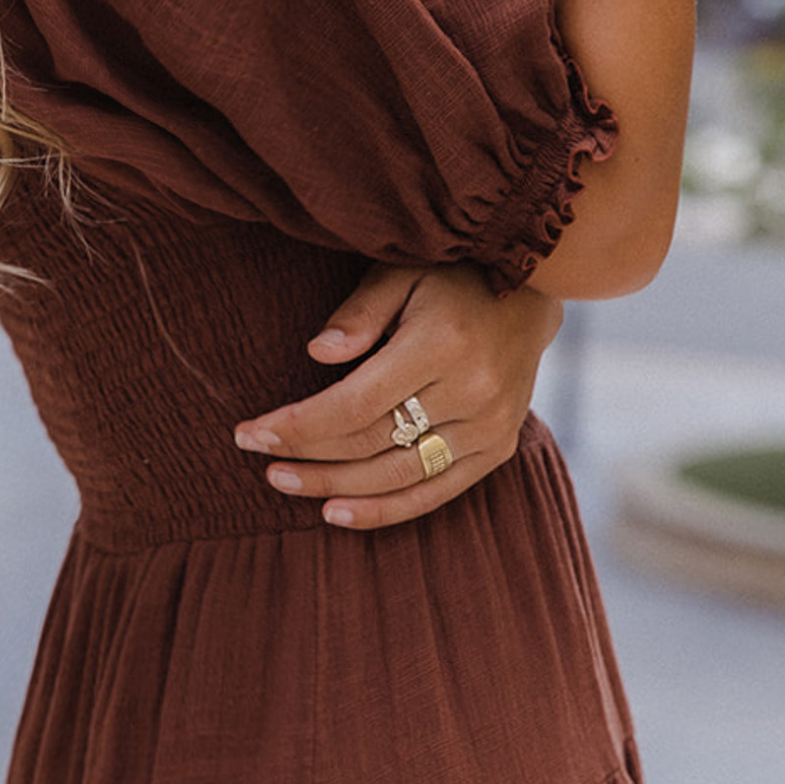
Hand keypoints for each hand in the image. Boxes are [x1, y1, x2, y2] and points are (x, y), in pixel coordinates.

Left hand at [231, 261, 561, 528]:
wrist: (534, 290)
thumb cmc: (452, 274)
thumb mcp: (401, 271)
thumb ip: (359, 312)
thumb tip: (317, 354)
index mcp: (442, 345)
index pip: (354, 404)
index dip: (299, 426)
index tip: (250, 433)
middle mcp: (472, 392)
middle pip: (371, 443)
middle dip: (307, 456)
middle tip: (260, 460)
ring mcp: (490, 426)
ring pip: (398, 475)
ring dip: (335, 487)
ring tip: (284, 484)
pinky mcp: (498, 448)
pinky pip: (436, 492)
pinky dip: (385, 509)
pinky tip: (337, 512)